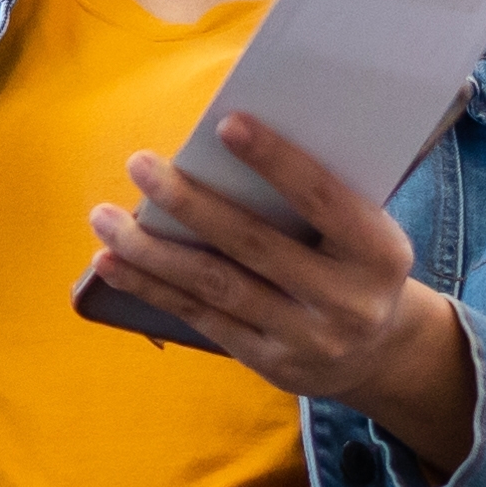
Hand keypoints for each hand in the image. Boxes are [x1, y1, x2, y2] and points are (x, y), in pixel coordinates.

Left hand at [91, 118, 481, 478]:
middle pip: (254, 245)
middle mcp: (347, 302)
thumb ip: (317, 198)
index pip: (323, 199)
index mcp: (380, 253)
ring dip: (151, 250)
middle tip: (140, 165)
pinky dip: (151, 289)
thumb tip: (230, 139)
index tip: (227, 123)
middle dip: (190, 203)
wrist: (381, 352)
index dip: (276, 161)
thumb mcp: (364, 230)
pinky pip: (201, 319)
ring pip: (216, 286)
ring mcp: (307, 339)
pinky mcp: (269, 363)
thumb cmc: (358, 262)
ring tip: (103, 218)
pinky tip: (111, 264)